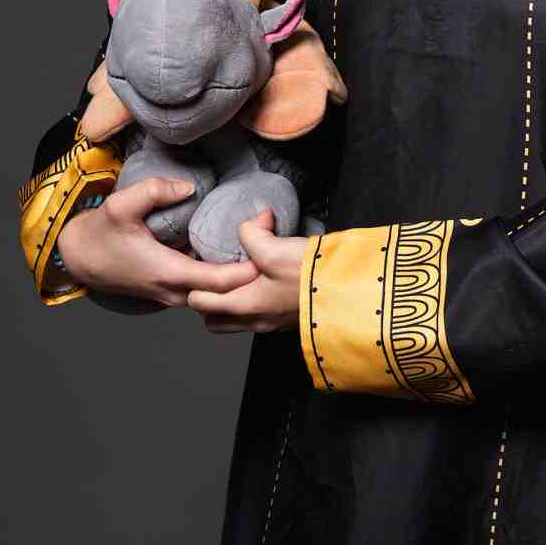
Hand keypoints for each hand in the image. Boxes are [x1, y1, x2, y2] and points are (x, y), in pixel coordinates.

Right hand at [56, 177, 261, 307]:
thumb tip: (188, 187)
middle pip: (225, 293)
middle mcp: (175, 291)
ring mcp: (174, 295)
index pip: (219, 282)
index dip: (247, 271)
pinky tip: (236, 252)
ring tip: (260, 246)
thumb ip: (153, 191)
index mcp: (169, 272)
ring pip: (216, 294)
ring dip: (238, 277)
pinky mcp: (173, 292)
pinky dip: (223, 277)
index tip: (268, 251)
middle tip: (273, 243)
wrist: (80, 258)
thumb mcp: (120, 205)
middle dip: (251, 273)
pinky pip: (205, 290)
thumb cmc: (100, 233)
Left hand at [186, 208, 309, 333]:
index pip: (199, 301)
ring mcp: (273, 324)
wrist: (351, 292)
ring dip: (232, 306)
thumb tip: (256, 220)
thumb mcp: (275, 248)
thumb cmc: (312, 276)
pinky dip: (255, 306)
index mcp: (245, 304)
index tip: (200, 265)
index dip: (194, 282)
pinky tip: (267, 285)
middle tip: (215, 277)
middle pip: (213, 321)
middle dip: (208, 302)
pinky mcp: (290, 320)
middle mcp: (256, 320)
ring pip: (236, 322)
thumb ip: (252, 233)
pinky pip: (260, 319)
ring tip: (240, 281)